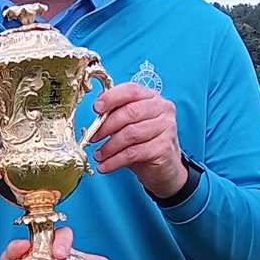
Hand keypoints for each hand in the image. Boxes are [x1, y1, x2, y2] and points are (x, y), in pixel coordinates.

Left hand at [92, 82, 186, 199]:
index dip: (111, 97)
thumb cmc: (144, 143)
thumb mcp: (129, 124)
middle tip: (93, 137)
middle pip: (129, 112)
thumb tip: (97, 109)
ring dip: (109, 146)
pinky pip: (133, 153)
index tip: (96, 108)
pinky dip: (115, 160)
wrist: (164, 169)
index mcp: (151, 97)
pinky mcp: (164, 147)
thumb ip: (116, 113)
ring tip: (98, 155)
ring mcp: (166, 127)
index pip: (131, 90)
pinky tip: (105, 166)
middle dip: (106, 126)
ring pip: (130, 134)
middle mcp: (162, 109)